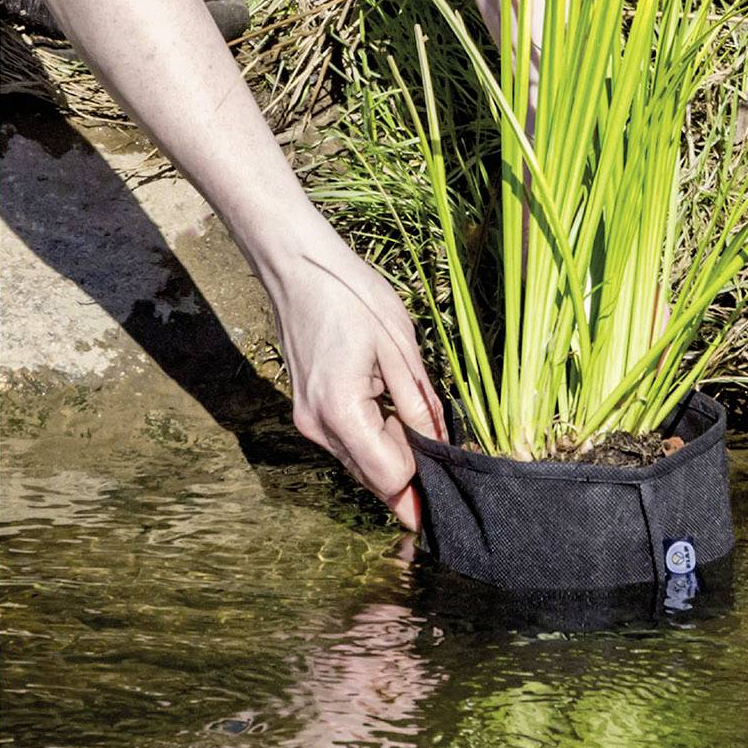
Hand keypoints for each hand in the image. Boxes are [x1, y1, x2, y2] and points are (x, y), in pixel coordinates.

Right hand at [260, 234, 445, 527]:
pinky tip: (389, 408)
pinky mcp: (306, 410)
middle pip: (374, 479)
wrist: (297, 267)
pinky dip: (373, 436)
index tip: (450, 462)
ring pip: (360, 463)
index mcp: (342, 413)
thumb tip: (442, 447)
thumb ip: (420, 404)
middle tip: (441, 446)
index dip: (424, 475)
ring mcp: (308, 421)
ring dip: (391, 451)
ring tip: (413, 414)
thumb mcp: (399, 346)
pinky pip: (347, 441)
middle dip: (410, 473)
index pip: (391, 477)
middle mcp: (319, 427)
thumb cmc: (350, 296)